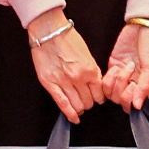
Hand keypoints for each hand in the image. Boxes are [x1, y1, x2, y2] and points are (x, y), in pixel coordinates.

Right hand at [26, 7, 103, 122]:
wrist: (49, 31)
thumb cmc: (67, 38)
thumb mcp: (87, 53)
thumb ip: (92, 70)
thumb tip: (94, 84)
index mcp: (90, 70)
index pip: (100, 94)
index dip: (99, 98)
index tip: (96, 98)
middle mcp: (79, 78)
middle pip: (89, 102)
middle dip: (89, 103)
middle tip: (86, 100)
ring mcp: (64, 82)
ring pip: (77, 105)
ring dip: (80, 108)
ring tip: (78, 107)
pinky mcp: (50, 84)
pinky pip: (62, 104)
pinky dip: (69, 114)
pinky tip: (73, 118)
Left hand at [102, 21, 148, 112]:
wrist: (144, 25)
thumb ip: (145, 86)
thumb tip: (139, 106)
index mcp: (146, 86)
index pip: (133, 105)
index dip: (130, 99)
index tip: (133, 86)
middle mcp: (134, 83)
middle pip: (120, 100)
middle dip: (122, 88)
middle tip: (130, 72)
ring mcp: (122, 76)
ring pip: (111, 92)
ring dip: (115, 81)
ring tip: (125, 68)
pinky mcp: (113, 67)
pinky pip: (105, 80)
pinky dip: (108, 77)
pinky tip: (116, 67)